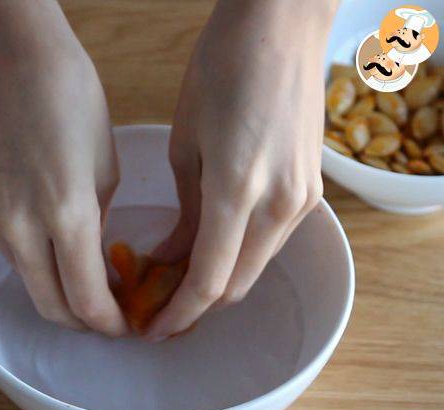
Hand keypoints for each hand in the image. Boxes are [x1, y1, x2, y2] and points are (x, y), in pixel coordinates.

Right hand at [0, 1, 127, 335]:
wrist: (9, 58)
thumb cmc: (71, 97)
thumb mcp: (106, 165)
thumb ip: (98, 220)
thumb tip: (92, 251)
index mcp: (67, 215)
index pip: (88, 300)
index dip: (111, 323)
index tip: (128, 325)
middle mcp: (22, 229)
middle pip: (52, 308)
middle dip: (85, 322)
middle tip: (111, 316)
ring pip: (31, 284)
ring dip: (62, 296)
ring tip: (91, 284)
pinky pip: (15, 256)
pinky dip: (41, 267)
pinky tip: (59, 251)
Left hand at [147, 1, 335, 340]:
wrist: (281, 28)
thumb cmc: (221, 71)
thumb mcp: (186, 144)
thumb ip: (186, 212)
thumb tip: (173, 255)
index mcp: (238, 191)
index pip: (208, 280)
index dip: (178, 313)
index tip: (151, 326)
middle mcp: (280, 206)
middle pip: (236, 285)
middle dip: (195, 305)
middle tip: (158, 304)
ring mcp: (302, 201)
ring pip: (254, 267)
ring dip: (217, 282)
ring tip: (177, 277)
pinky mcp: (312, 192)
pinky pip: (269, 242)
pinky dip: (239, 255)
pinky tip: (212, 246)